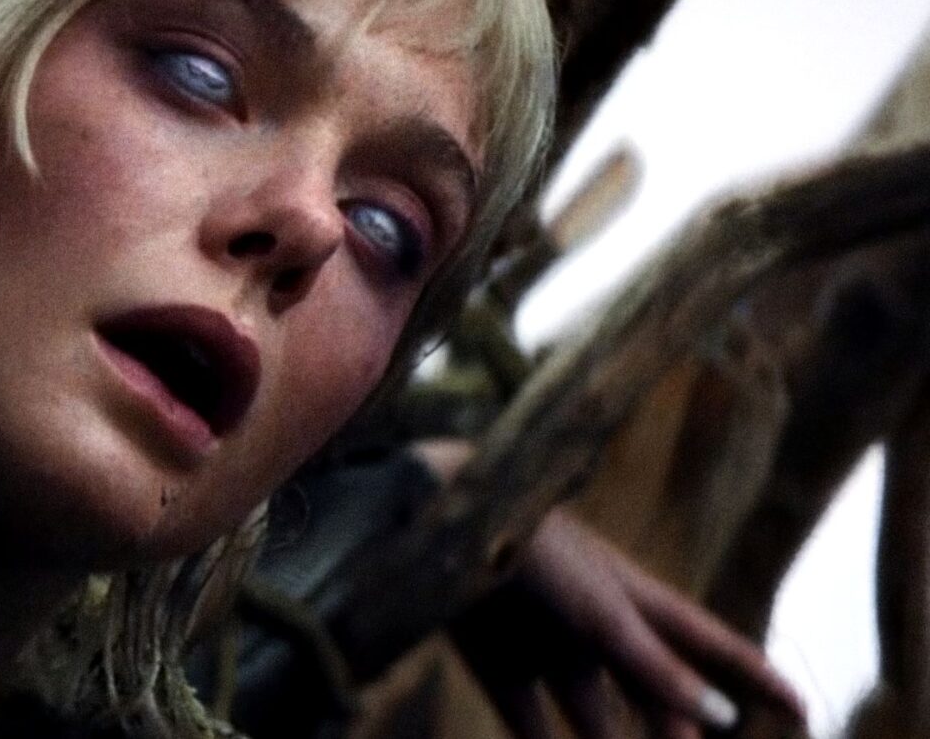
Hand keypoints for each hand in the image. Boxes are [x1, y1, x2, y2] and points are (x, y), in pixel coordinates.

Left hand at [451, 507, 805, 738]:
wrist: (440, 525)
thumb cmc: (536, 552)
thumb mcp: (604, 612)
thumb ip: (657, 667)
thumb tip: (723, 717)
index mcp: (639, 600)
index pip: (713, 646)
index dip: (758, 677)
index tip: (802, 712)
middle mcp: (601, 627)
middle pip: (657, 696)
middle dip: (681, 733)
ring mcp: (552, 648)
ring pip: (598, 720)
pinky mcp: (502, 667)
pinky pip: (535, 725)